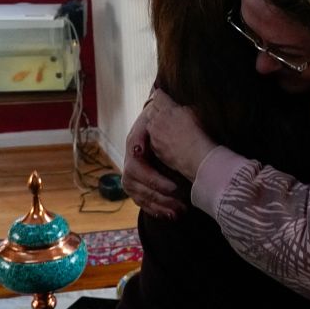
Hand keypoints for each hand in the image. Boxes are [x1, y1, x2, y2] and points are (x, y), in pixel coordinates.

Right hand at [122, 97, 188, 218]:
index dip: (153, 177)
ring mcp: (132, 174)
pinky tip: (171, 215)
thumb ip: (164, 105)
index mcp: (135, 141)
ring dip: (158, 204)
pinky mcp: (138, 185)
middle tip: (179, 200)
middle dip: (158, 194)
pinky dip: (155, 209)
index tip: (173, 186)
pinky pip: (142, 202)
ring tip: (179, 211)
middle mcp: (130, 159)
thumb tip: (160, 94)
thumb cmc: (170, 117)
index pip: (137, 164)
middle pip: (136, 183)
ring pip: (138, 195)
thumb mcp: (169, 109)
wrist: (164, 125)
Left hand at [143, 89, 216, 181]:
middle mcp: (157, 120)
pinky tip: (168, 141)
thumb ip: (183, 107)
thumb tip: (180, 107)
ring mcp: (154, 135)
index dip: (161, 95)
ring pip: (150, 125)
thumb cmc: (199, 133)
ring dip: (156, 125)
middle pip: (151, 109)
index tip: (163, 97)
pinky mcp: (154, 147)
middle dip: (157, 110)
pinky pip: (152, 139)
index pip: (158, 95)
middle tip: (167, 113)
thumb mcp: (196, 112)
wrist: (196, 156)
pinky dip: (157, 139)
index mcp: (167, 109)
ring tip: (167, 129)